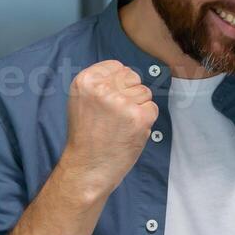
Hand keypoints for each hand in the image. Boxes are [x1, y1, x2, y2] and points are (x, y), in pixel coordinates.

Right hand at [59, 60, 157, 197]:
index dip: (119, 83)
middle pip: (133, 77)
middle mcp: (102, 88)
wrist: (87, 168)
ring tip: (120, 125)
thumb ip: (100, 84)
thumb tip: (125, 73)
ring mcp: (121, 102)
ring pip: (145, 92)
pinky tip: (129, 131)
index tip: (111, 99)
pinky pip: (152, 108)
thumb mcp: (81, 101)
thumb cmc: (86, 137)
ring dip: (138, 108)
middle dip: (130, 94)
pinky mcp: (138, 117)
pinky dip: (145, 120)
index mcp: (85, 80)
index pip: (117, 66)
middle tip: (115, 116)